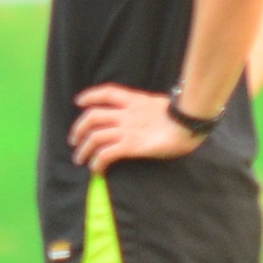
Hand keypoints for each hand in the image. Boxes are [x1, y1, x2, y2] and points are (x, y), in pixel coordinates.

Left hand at [69, 85, 205, 173]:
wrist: (189, 124)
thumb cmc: (181, 116)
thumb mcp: (159, 105)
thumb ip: (145, 108)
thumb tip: (142, 114)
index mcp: (134, 100)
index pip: (107, 92)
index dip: (90, 95)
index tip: (79, 101)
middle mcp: (126, 114)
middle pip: (92, 116)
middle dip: (78, 128)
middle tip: (74, 140)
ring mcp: (127, 130)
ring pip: (94, 137)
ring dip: (83, 149)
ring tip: (79, 160)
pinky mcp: (131, 146)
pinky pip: (106, 154)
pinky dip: (97, 162)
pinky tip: (97, 169)